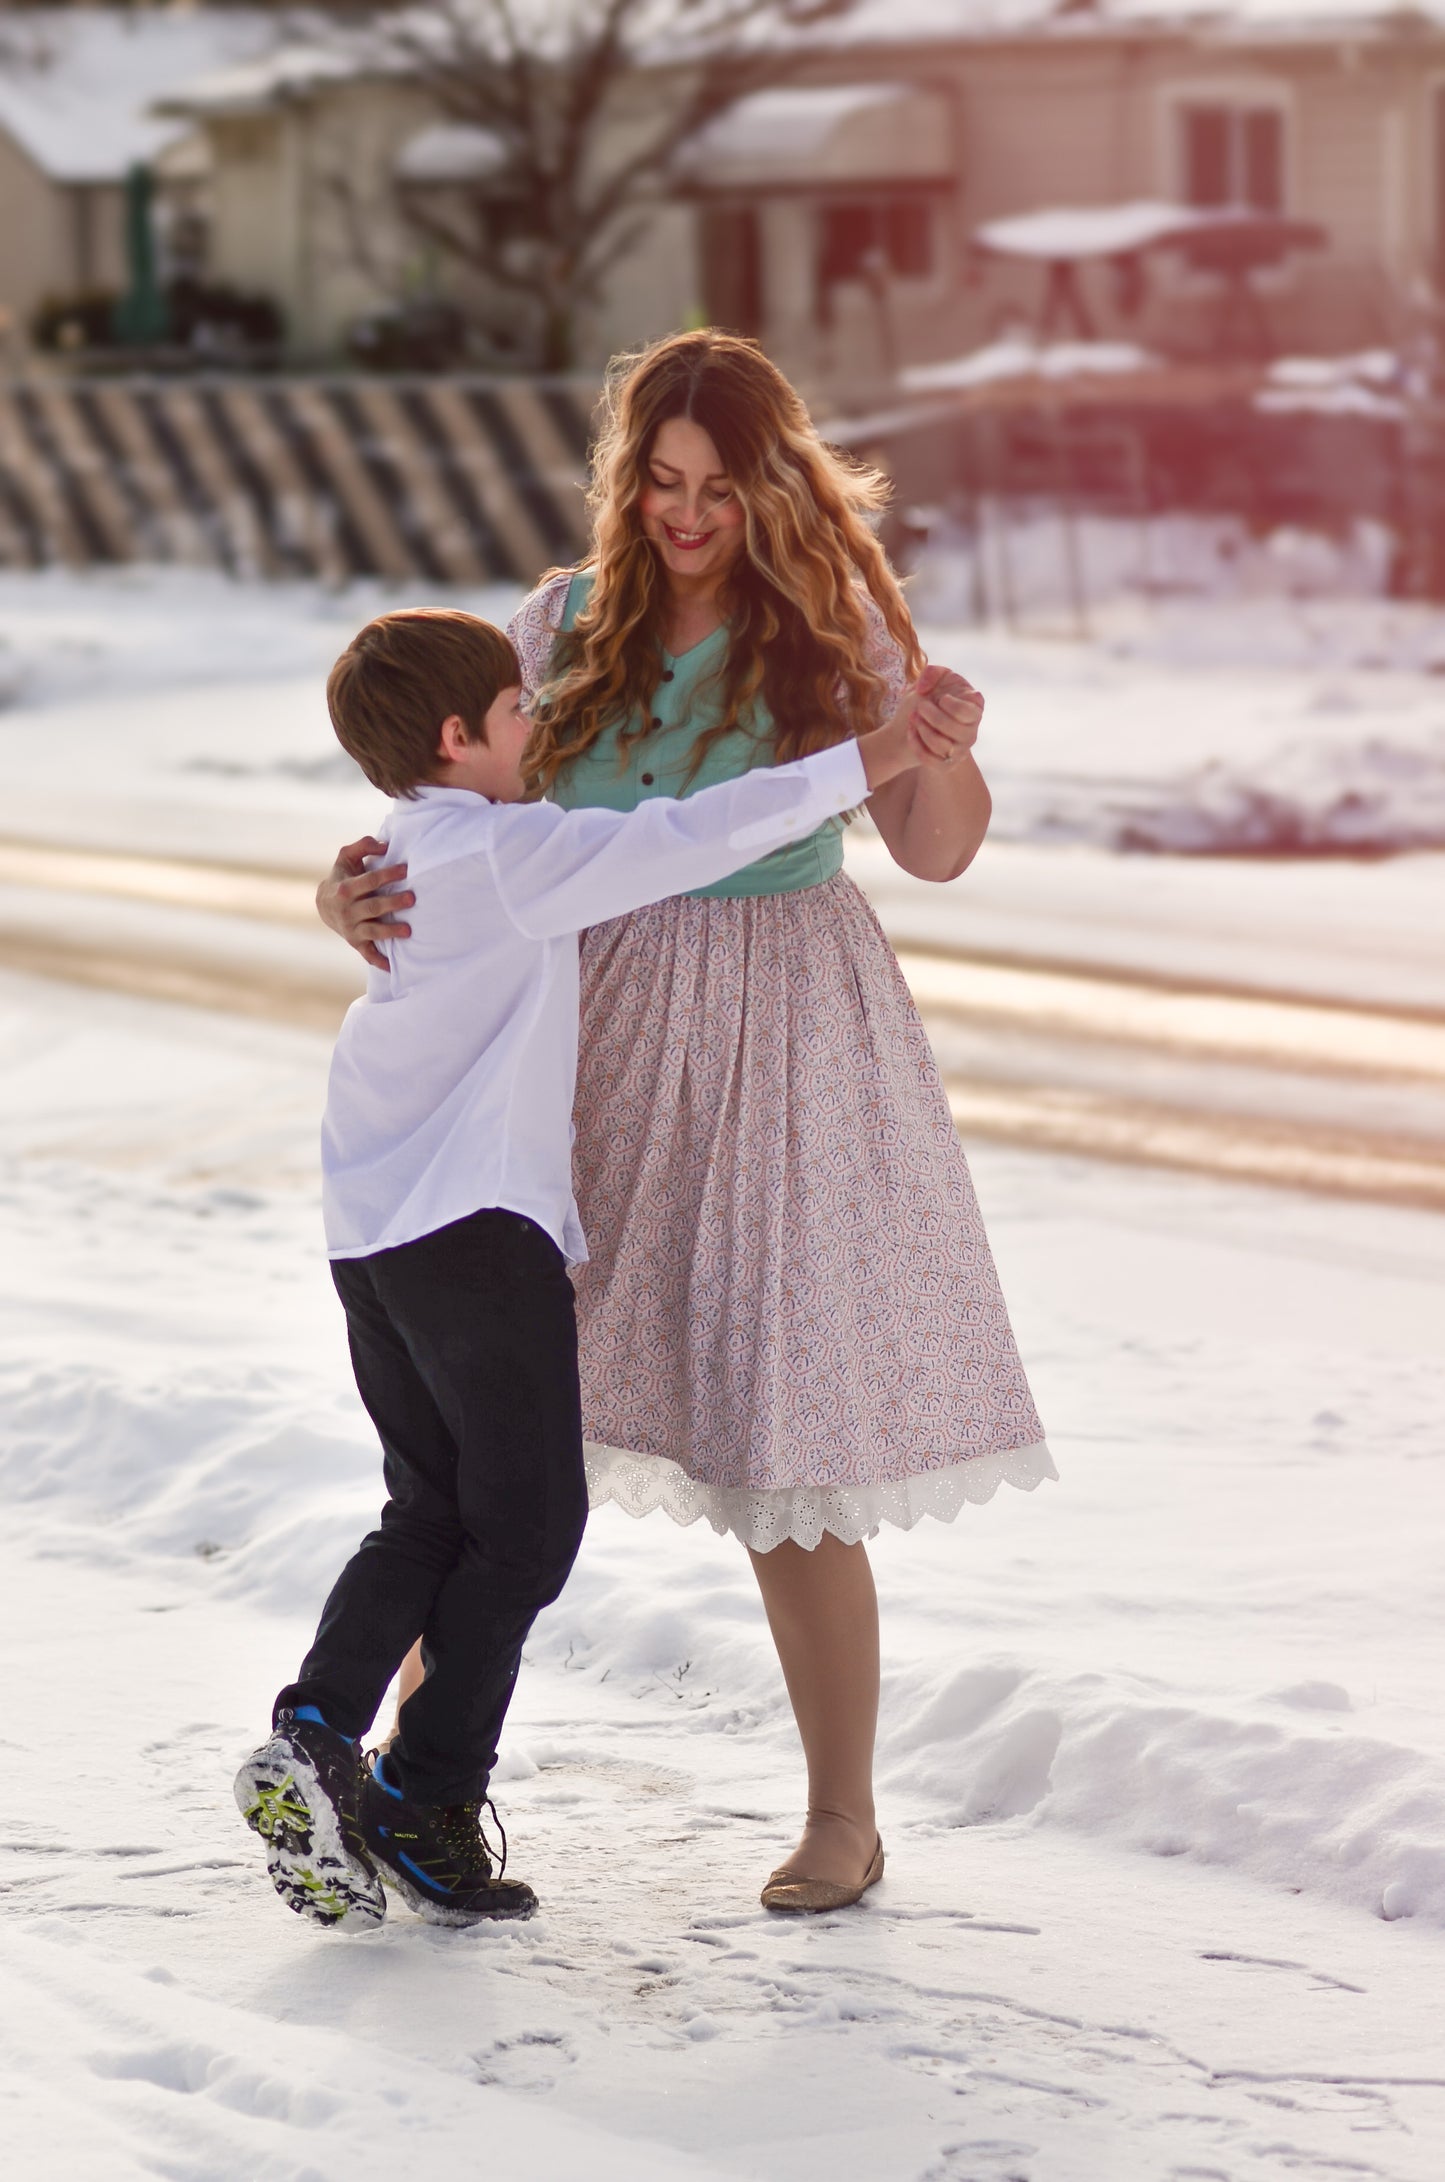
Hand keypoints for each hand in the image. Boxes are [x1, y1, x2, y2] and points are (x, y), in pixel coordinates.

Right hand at [316, 835, 413, 971]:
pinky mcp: (355, 942)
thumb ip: (363, 846)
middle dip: (392, 903)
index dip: (387, 874)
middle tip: (412, 899)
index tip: (406, 869)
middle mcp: (346, 910)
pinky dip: (379, 962)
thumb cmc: (342, 875)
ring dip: (390, 932)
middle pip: (372, 907)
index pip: (368, 881)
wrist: (323, 904)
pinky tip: (393, 967)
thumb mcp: (346, 856)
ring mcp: (351, 928)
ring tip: (408, 931)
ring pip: (372, 931)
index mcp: (345, 888)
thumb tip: (384, 845)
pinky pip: (367, 954)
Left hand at [905, 663, 983, 767]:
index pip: (970, 713)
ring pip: (942, 746)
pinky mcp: (946, 765)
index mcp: (975, 709)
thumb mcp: (933, 677)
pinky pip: (932, 761)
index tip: (941, 699)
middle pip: (955, 729)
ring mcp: (960, 750)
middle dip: (933, 716)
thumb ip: (932, 672)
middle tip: (920, 707)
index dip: (954, 707)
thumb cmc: (930, 695)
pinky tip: (911, 731)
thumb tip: (925, 690)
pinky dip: (917, 745)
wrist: (914, 720)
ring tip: (914, 718)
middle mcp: (971, 732)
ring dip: (923, 730)